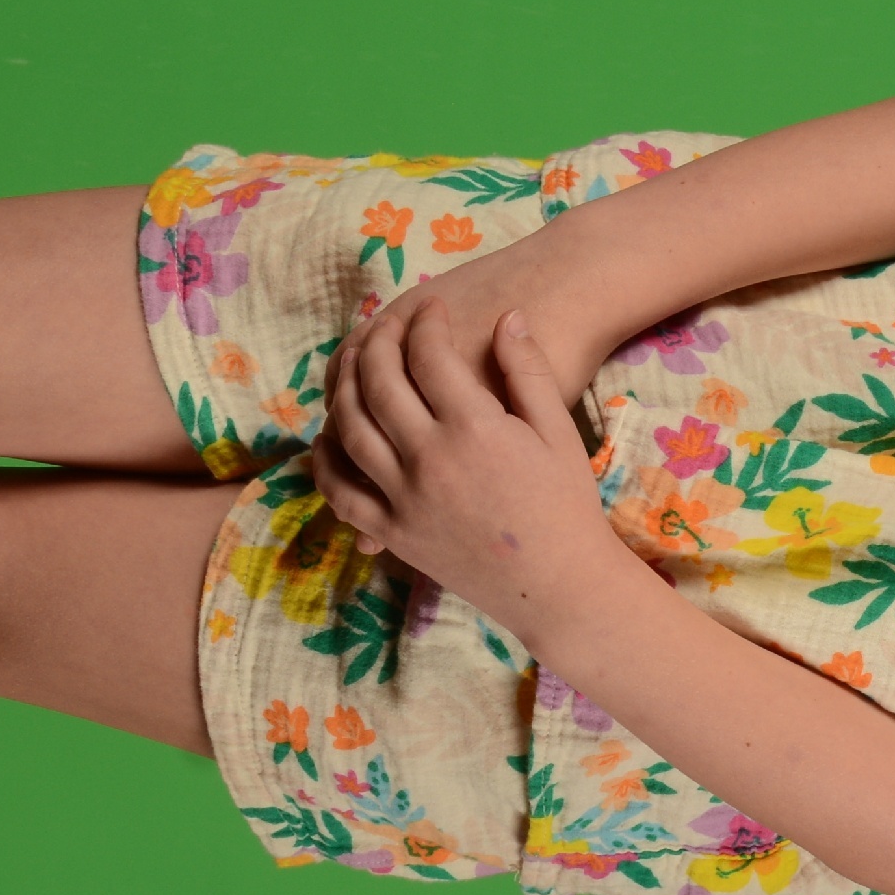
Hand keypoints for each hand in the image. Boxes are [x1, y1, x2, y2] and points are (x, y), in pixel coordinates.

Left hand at [312, 309, 613, 634]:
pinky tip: (330, 434)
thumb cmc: (568, 506)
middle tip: (385, 325)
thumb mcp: (558, 431)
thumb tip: (508, 317)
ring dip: (345, 386)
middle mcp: (429, 458)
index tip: (430, 309)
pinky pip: (340, 490)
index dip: (426, 322)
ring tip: (353, 362)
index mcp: (474, 428)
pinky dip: (326, 457)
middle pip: (379, 381)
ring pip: (349, 428)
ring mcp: (403, 497)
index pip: (429, 355)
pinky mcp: (392, 532)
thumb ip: (528, 370)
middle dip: (377, 342)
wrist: (561, 585)